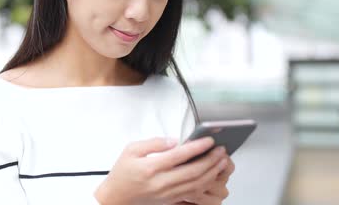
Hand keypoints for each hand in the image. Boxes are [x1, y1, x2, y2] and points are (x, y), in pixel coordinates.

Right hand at [94, 136, 227, 204]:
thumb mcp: (131, 150)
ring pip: (196, 184)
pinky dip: (205, 183)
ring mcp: (167, 193)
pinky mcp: (170, 200)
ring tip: (222, 161)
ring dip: (212, 172)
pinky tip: (211, 175)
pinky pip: (192, 193)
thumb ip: (153, 143)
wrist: (116, 197)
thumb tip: (173, 141)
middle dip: (210, 160)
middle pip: (192, 172)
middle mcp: (160, 182)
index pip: (179, 156)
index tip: (208, 140)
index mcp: (150, 168)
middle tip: (221, 150)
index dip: (196, 147)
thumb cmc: (122, 173)